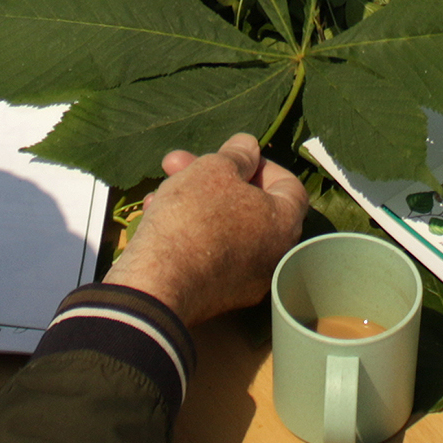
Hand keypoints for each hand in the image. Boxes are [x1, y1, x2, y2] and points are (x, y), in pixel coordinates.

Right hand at [103, 133, 306, 323]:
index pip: (288, 184)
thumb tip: (250, 147)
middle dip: (210, 177)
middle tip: (177, 163)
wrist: (159, 283)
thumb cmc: (194, 217)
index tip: (229, 155)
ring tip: (158, 192)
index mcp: (284, 224)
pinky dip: (188, 232)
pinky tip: (154, 218)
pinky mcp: (216, 295)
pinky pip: (209, 252)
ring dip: (192, 202)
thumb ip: (237, 154)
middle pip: (248, 204)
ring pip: (223, 227)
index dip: (258, 162)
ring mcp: (246, 280)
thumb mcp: (214, 170)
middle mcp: (273, 255)